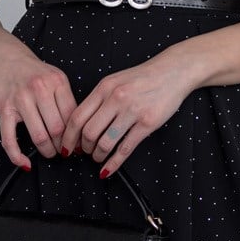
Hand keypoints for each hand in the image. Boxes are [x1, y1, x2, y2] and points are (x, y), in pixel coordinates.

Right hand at [0, 40, 77, 167]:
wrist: (3, 57)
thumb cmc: (31, 71)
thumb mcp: (55, 78)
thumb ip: (66, 100)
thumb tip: (79, 129)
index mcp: (57, 82)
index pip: (73, 116)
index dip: (77, 136)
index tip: (78, 146)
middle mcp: (39, 89)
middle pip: (58, 129)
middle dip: (63, 146)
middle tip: (64, 152)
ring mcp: (20, 99)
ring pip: (39, 136)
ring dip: (47, 150)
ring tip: (50, 152)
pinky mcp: (4, 109)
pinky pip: (10, 139)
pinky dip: (18, 156)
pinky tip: (25, 163)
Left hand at [60, 51, 195, 176]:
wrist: (173, 71)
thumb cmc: (144, 77)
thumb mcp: (115, 81)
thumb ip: (98, 99)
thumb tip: (81, 124)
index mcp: (104, 88)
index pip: (77, 117)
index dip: (68, 136)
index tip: (66, 146)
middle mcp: (116, 99)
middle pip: (88, 132)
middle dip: (83, 148)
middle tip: (84, 153)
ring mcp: (132, 111)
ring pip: (105, 142)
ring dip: (98, 156)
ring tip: (98, 158)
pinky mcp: (147, 123)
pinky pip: (125, 148)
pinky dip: (113, 163)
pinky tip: (108, 169)